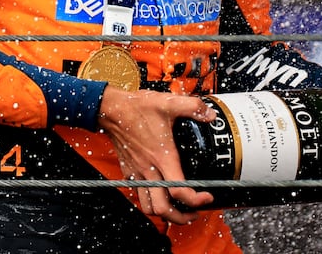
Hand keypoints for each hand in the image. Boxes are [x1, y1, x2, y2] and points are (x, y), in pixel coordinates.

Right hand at [97, 86, 216, 223]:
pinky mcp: (130, 171)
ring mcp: (138, 173)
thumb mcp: (169, 103)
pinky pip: (140, 195)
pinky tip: (161, 194)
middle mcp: (149, 170)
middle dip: (182, 217)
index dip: (196, 199)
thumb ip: (193, 107)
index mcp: (162, 157)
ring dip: (165, 214)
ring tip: (179, 210)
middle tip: (195, 212)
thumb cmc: (137, 108)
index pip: (179, 190)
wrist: (112, 110)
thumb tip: (210, 114)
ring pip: (149, 207)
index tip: (207, 196)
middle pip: (163, 209)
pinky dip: (152, 202)